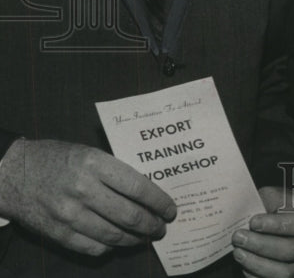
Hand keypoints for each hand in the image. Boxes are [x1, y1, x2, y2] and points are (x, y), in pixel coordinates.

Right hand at [0, 138, 174, 255]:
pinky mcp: (57, 233)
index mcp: (94, 164)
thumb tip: (144, 191)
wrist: (12, 173)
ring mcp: (69, 214)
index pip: (137, 187)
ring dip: (134, 239)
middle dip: (151, 224)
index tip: (170, 209)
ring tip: (144, 237)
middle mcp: (83, 190)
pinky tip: (117, 242)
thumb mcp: (88, 153)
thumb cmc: (55, 158)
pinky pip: (92, 247)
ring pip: (113, 235)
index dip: (158, 201)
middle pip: (129, 215)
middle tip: (161, 227)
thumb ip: (113, 170)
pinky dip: (109, 247)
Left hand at [231, 187, 293, 277]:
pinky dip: (256, 274)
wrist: (278, 224)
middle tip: (240, 237)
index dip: (277, 225)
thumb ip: (271, 201)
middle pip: (293, 250)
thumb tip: (254, 210)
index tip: (254, 222)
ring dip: (257, 262)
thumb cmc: (280, 208)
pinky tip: (245, 263)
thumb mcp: (278, 196)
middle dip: (263, 244)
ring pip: (284, 271)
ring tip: (239, 251)